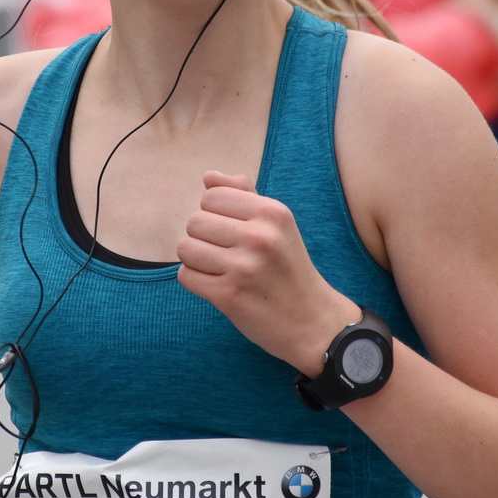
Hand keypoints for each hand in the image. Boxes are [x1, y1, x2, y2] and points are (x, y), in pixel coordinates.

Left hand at [176, 171, 357, 374]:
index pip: (212, 196)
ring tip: (219, 268)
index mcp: (272, 213)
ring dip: (195, 260)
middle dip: (202, 237)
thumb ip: (244, 195)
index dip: (214, 213)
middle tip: (225, 253)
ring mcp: (244, 267)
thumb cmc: (288, 268)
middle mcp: (260, 237)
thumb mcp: (278, 225)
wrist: (312, 321)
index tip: (231, 231)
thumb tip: (208, 176)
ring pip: (185, 248)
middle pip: (195, 222)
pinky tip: (217, 285)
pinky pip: (186, 276)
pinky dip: (196, 280)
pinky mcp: (229, 296)